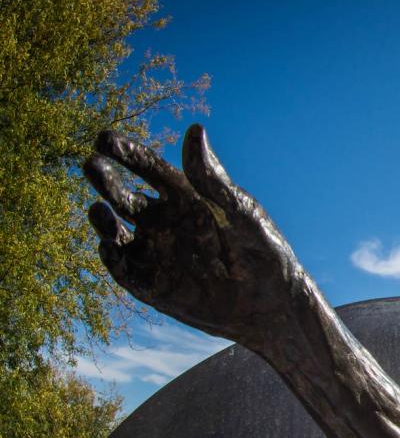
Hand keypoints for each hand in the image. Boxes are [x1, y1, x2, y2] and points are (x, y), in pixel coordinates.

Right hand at [85, 125, 298, 346]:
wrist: (271, 306)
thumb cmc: (265, 252)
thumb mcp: (242, 213)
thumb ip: (214, 180)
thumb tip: (195, 131)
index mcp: (185, 196)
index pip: (147, 167)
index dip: (125, 152)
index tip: (104, 138)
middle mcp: (164, 220)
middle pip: (122, 194)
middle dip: (104, 179)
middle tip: (91, 165)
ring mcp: (155, 251)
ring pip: (114, 231)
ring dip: (102, 220)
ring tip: (99, 210)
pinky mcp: (151, 285)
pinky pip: (122, 269)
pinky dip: (111, 259)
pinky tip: (109, 246)